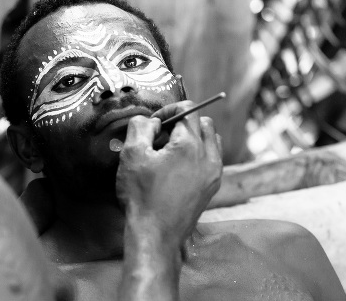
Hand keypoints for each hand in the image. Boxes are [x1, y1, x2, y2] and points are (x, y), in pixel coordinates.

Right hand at [116, 100, 222, 244]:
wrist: (155, 234)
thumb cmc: (142, 196)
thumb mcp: (131, 155)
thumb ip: (140, 127)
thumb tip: (151, 121)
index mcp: (189, 145)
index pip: (187, 110)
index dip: (168, 111)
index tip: (154, 124)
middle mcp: (208, 157)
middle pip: (203, 122)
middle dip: (183, 123)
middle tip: (162, 137)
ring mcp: (213, 173)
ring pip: (212, 140)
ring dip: (195, 137)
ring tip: (172, 151)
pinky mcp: (212, 187)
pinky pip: (212, 158)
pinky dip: (199, 154)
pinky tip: (179, 167)